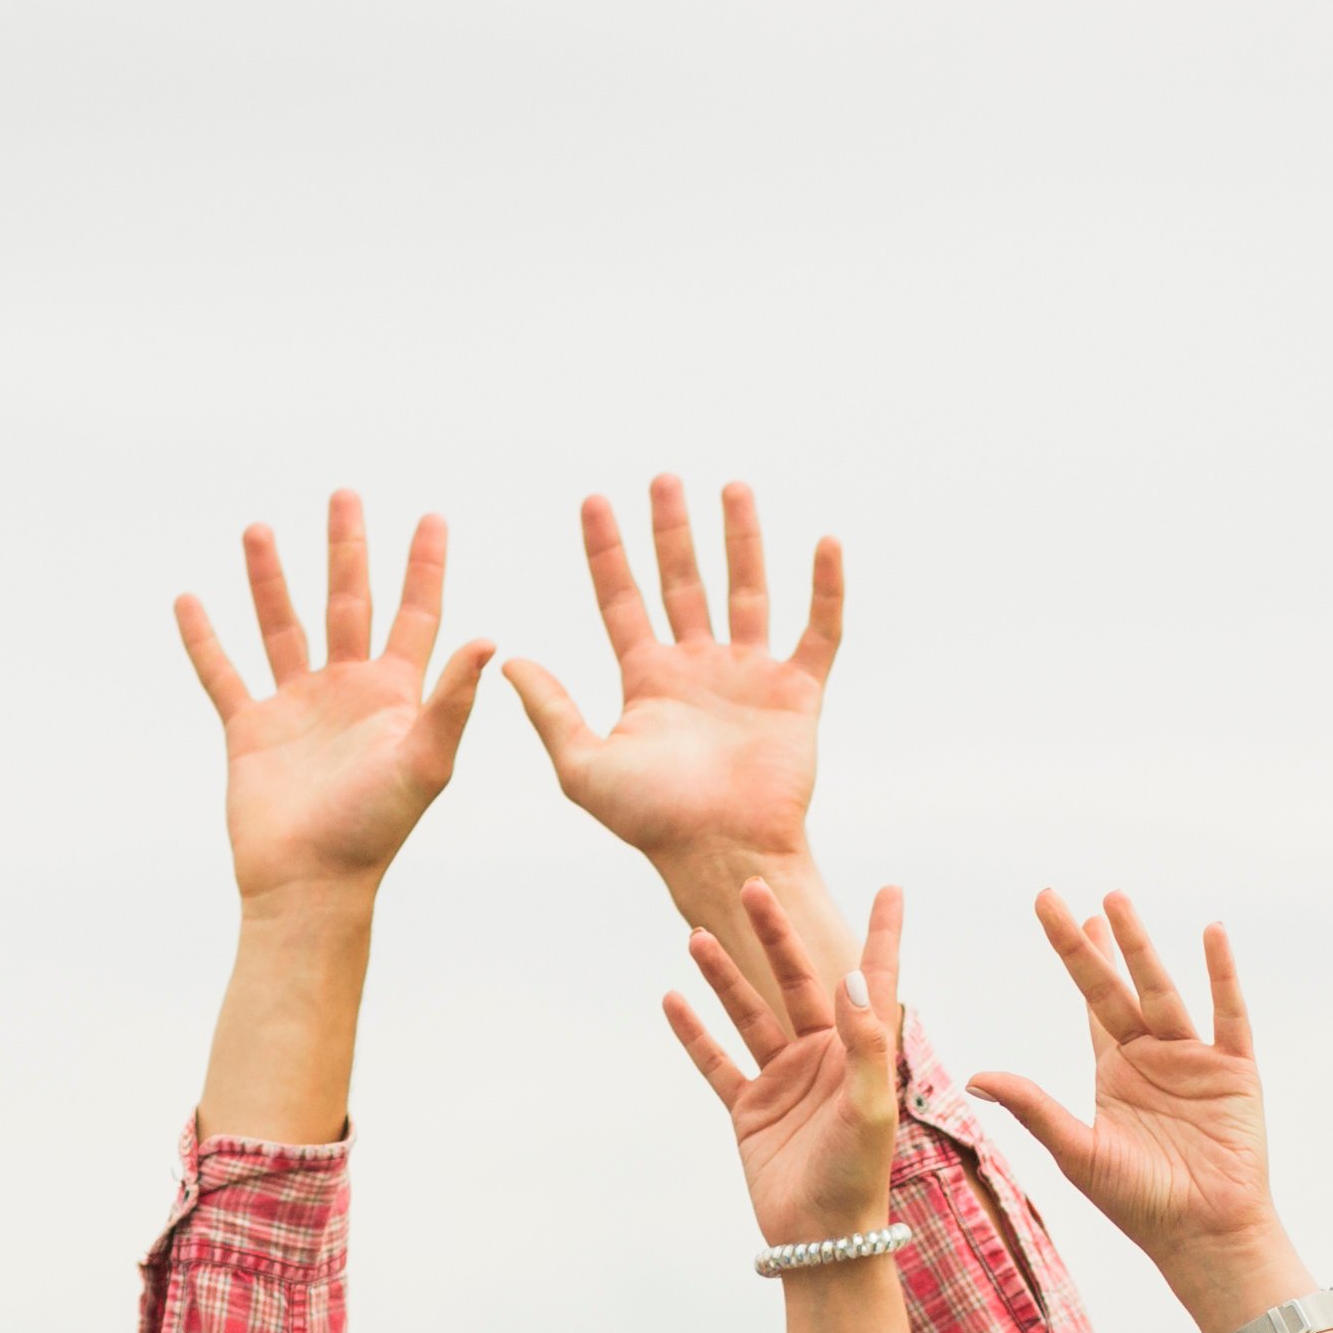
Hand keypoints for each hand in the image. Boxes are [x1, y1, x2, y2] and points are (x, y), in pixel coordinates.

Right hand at [181, 496, 491, 903]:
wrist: (310, 885)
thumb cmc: (375, 832)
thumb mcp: (426, 762)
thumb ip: (453, 700)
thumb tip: (491, 637)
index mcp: (394, 696)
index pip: (414, 614)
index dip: (423, 566)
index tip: (431, 516)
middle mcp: (347, 692)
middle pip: (347, 602)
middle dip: (346, 549)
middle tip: (345, 494)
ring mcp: (297, 708)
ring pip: (281, 626)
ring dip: (269, 578)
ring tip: (258, 527)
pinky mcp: (250, 730)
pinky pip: (223, 674)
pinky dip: (205, 639)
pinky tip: (190, 599)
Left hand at [504, 479, 837, 876]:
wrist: (723, 853)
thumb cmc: (653, 821)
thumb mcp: (583, 765)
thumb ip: (550, 710)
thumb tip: (507, 661)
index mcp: (647, 681)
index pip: (621, 599)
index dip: (606, 551)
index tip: (593, 500)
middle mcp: (697, 670)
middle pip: (683, 582)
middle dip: (672, 531)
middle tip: (664, 478)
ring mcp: (749, 677)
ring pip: (747, 590)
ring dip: (742, 539)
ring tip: (734, 487)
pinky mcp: (797, 693)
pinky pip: (818, 631)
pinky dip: (825, 588)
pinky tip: (825, 540)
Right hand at [666, 878, 909, 1248]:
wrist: (821, 1239)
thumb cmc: (857, 1176)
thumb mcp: (870, 1108)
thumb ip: (867, 1043)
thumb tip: (853, 977)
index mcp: (861, 1052)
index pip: (874, 980)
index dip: (884, 934)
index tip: (892, 889)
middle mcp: (823, 1057)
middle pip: (796, 980)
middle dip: (773, 935)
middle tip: (754, 887)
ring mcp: (783, 1081)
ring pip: (748, 1014)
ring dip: (723, 976)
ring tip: (694, 934)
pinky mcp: (749, 1110)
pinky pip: (716, 1062)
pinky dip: (694, 1033)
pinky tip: (673, 1000)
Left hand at [972, 893, 1285, 1316]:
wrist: (1203, 1235)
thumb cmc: (1140, 1203)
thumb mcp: (1078, 1152)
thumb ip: (1033, 1109)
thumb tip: (974, 1077)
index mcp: (1115, 1070)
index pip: (1090, 1001)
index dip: (1073, 956)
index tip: (1053, 910)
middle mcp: (1153, 1055)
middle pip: (1120, 985)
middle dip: (1099, 942)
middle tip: (1079, 895)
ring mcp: (1196, 1059)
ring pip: (1164, 989)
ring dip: (1143, 947)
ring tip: (1118, 901)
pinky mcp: (1235, 1071)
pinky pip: (1228, 1014)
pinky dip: (1221, 975)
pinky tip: (1211, 934)